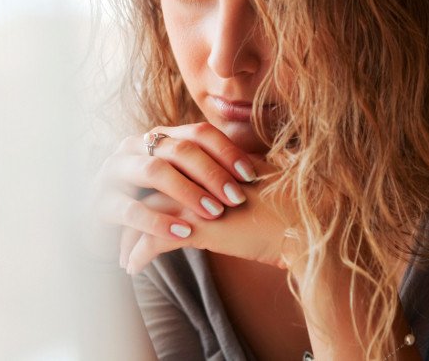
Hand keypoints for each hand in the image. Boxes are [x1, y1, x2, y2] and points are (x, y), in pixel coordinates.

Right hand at [89, 122, 257, 264]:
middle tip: (237, 198)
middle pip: (179, 149)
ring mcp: (114, 171)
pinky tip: (182, 234)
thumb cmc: (152, 204)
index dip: (226, 151)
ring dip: (188, 192)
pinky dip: (159, 221)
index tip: (251, 175)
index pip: (198, 133)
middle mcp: (135, 146)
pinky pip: (131, 208)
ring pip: (155, 171)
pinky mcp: (100, 201)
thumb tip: (260, 170)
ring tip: (214, 214)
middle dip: (211, 174)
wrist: (104, 228)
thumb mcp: (178, 184)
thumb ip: (206, 174)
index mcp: (158, 137)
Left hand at [123, 158, 290, 273]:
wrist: (306, 227)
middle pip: (152, 187)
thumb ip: (240, 173)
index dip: (154, 186)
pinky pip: (155, 240)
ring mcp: (197, 198)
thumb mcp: (264, 179)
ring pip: (148, 214)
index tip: (142, 201)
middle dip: (134, 209)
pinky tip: (132, 267)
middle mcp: (199, 175)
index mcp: (212, 162)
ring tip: (123, 253)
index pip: (170, 167)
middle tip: (123, 227)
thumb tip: (238, 173)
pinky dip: (140, 254)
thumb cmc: (292, 206)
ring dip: (131, 235)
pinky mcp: (198, 227)